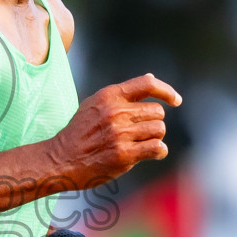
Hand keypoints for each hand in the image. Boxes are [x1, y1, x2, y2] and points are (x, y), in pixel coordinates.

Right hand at [47, 74, 180, 189]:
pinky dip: (159, 151)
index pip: (148, 84)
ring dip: (155, 137)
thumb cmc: (79, 132)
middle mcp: (116, 112)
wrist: (60, 159)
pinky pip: (157, 148)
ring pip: (159, 129)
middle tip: (143, 132)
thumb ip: (122, 93)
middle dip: (154, 122)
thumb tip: (151, 77)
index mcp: (109, 96)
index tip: (176, 101)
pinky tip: (152, 153)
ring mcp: (120, 134)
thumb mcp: (95, 104)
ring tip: (142, 143)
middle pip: (157, 111)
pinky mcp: (124, 155)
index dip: (167, 91)